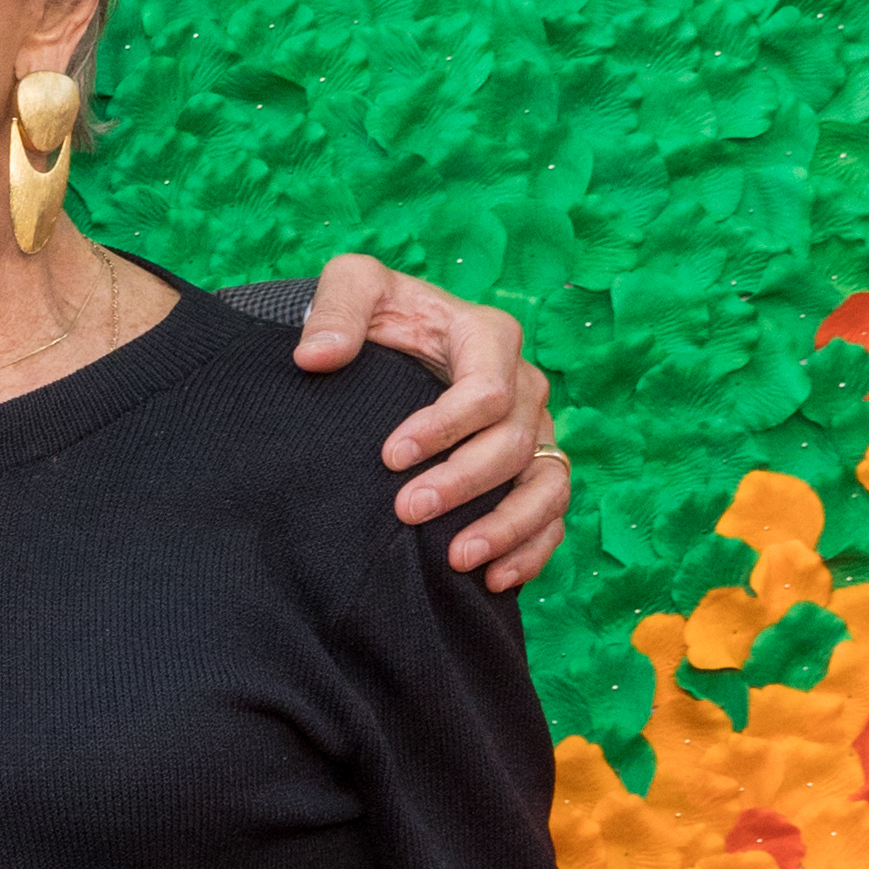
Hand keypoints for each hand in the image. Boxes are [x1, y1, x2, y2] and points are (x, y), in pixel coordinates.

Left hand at [294, 257, 567, 590]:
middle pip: (514, 442)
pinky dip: (532, 549)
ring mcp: (534, 431)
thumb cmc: (378, 314)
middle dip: (463, 482)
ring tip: (459, 561)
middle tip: (406, 511)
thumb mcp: (355, 287)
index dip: (445, 428)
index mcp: (489, 337)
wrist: (390, 345)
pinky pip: (551, 514)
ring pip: (547, 484)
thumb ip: (337, 309)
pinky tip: (494, 581)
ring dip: (508, 528)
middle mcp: (524, 385)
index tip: (389, 456)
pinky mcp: (532, 470)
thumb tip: (316, 356)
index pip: (488, 390)